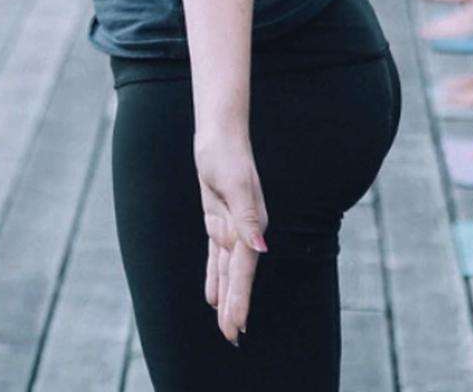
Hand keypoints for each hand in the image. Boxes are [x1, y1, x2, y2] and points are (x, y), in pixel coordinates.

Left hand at [195, 130, 267, 344]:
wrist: (219, 133)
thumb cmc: (227, 155)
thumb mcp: (237, 184)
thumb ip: (248, 218)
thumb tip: (259, 248)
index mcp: (252, 226)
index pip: (244, 271)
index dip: (240, 299)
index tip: (237, 324)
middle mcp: (245, 231)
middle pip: (237, 276)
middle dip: (234, 306)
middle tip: (231, 338)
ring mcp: (232, 226)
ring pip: (228, 270)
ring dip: (227, 297)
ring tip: (225, 325)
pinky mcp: (219, 220)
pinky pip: (217, 256)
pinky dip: (215, 276)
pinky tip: (212, 296)